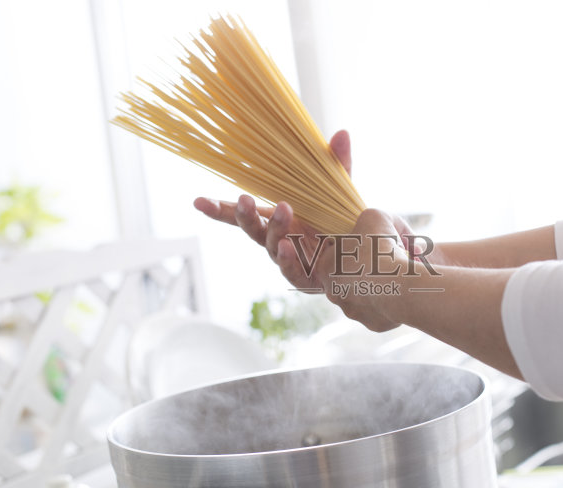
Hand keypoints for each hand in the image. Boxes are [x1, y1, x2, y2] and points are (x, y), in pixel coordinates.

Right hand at [194, 130, 352, 290]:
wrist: (364, 254)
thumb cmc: (340, 223)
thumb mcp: (337, 191)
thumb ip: (337, 166)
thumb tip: (342, 133)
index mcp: (277, 218)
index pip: (242, 214)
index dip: (219, 209)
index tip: (197, 202)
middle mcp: (278, 239)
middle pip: (252, 229)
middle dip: (243, 215)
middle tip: (244, 200)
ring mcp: (289, 259)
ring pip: (272, 246)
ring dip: (274, 228)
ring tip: (283, 210)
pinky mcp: (305, 277)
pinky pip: (291, 270)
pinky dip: (287, 259)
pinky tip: (287, 247)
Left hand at [311, 208, 408, 331]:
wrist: (402, 284)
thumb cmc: (382, 248)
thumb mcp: (374, 217)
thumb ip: (367, 219)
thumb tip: (375, 225)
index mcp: (324, 267)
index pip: (336, 252)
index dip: (356, 244)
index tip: (371, 242)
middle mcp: (333, 292)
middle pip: (352, 274)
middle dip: (369, 265)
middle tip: (388, 256)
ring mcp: (353, 311)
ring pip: (367, 293)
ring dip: (381, 282)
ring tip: (399, 271)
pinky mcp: (373, 324)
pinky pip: (383, 308)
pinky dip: (392, 298)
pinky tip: (403, 287)